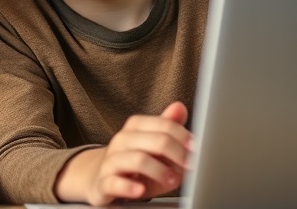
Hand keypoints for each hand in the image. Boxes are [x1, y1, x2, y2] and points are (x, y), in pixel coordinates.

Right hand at [55, 101, 192, 205]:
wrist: (99, 178)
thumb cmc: (134, 163)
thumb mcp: (153, 145)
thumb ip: (168, 128)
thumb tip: (180, 107)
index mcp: (135, 127)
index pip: (164, 125)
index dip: (184, 137)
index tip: (198, 150)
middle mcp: (122, 140)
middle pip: (155, 140)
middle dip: (177, 153)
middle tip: (191, 166)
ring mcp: (111, 161)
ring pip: (137, 160)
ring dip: (160, 171)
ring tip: (172, 181)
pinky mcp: (103, 183)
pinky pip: (114, 182)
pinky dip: (129, 187)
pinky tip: (141, 190)